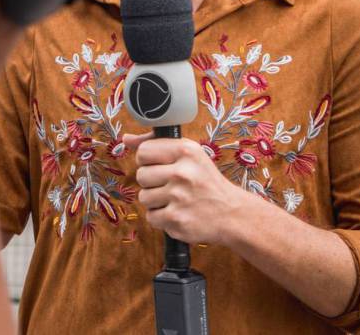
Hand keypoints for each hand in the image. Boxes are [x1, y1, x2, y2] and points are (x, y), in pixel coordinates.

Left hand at [124, 132, 249, 245]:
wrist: (233, 214)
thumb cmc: (206, 182)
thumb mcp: (189, 155)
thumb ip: (156, 145)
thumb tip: (126, 138)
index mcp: (186, 151)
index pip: (143, 151)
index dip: (148, 161)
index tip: (161, 167)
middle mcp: (183, 173)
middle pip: (141, 175)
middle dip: (152, 182)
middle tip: (172, 186)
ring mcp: (179, 198)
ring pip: (143, 197)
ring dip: (156, 201)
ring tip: (176, 200)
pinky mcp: (176, 220)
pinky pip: (151, 217)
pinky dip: (162, 218)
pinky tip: (178, 213)